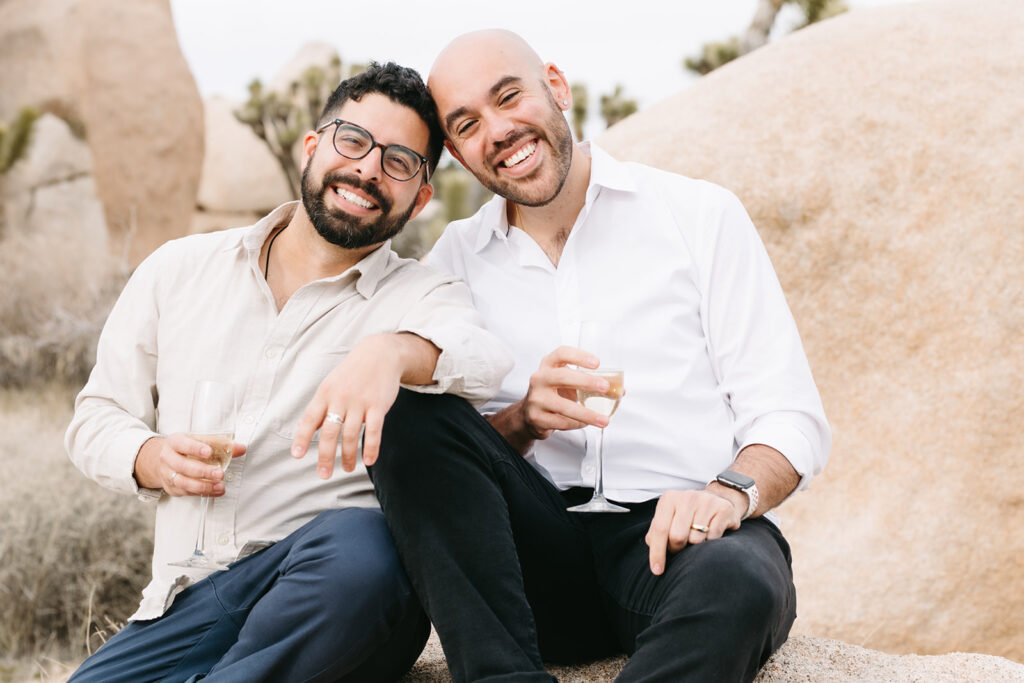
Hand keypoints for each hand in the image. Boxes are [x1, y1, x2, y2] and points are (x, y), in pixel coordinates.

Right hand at [136, 433, 245, 496]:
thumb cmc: (186, 448)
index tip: (208, 452)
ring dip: (203, 486)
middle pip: (182, 466)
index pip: (182, 444)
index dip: (195, 448)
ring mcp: (168, 474)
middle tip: (219, 473)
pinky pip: (186, 492)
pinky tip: (216, 491)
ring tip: (220, 485)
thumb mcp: (199, 440)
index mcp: (174, 442)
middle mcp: (168, 458)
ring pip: (182, 482)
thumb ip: (220, 444)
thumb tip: (241, 448)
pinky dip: (203, 493)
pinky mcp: (172, 488)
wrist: (163, 459)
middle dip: (202, 471)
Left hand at [291, 336, 404, 477]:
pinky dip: (371, 447)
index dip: (302, 437)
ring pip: (351, 434)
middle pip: (330, 432)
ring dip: (348, 456)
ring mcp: (360, 402)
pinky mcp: (378, 405)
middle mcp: (341, 398)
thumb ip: (320, 408)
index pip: (310, 419)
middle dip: (326, 456)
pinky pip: (374, 430)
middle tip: (324, 475)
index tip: (296, 455)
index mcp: (325, 394)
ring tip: (347, 469)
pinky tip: (369, 461)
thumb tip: (304, 429)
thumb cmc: (351, 373)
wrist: (379, 354)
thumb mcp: (331, 385)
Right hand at [521, 345, 612, 437]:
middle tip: (605, 387)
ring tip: (603, 420)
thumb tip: (620, 391)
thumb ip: (591, 384)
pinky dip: (576, 424)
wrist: (529, 414)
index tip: (597, 363)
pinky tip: (584, 424)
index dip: (579, 356)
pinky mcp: (536, 417)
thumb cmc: (553, 394)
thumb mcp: (567, 383)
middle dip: (586, 382)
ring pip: (563, 406)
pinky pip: (561, 422)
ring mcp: (536, 399)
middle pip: (562, 377)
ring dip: (587, 414)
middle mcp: (539, 379)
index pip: (561, 354)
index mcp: (548, 365)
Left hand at [644, 489, 742, 574]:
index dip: (657, 553)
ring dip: (695, 545)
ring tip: (698, 535)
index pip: (659, 529)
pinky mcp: (723, 509)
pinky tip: (710, 533)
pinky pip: (713, 538)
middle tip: (682, 547)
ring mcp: (706, 502)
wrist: (717, 499)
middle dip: (677, 549)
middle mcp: (687, 497)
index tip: (657, 570)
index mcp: (669, 499)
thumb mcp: (669, 517)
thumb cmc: (687, 513)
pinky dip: (710, 541)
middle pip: (677, 537)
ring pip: (696, 540)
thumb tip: (651, 545)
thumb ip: (657, 531)